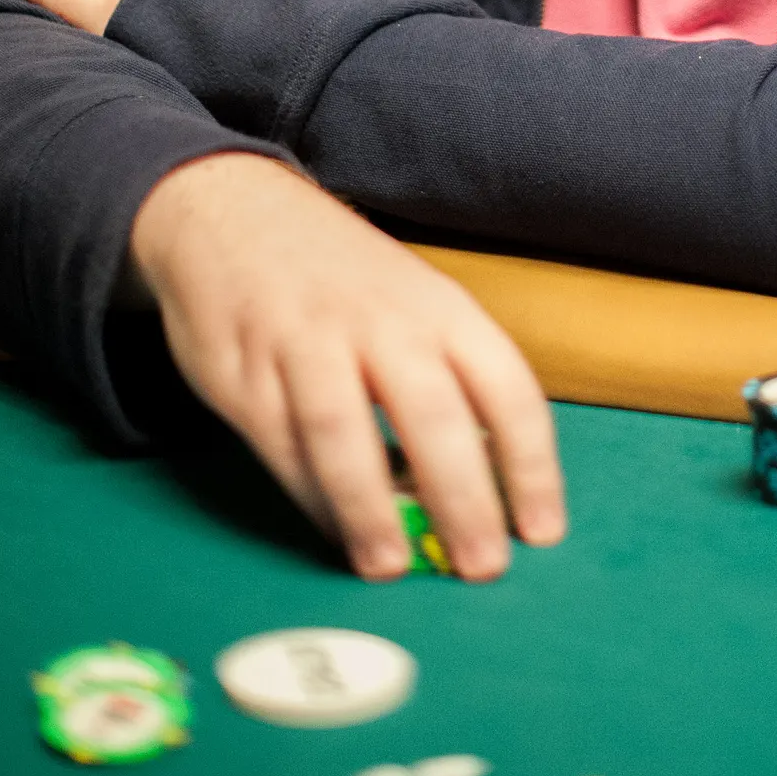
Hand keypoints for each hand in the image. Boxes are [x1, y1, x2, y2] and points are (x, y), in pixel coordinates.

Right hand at [129, 154, 564, 582]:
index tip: (543, 529)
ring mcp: (306, 341)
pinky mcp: (243, 369)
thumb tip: (479, 494)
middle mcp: (378, 320)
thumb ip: (443, 384)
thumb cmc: (343, 277)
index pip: (504, 384)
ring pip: (342, 431)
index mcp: (437, 305)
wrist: (233, 207)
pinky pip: (281, 443)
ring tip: (392, 568)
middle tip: (482, 568)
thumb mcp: (410, 303)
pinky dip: (310, 495)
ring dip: (370, 507)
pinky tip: (335, 530)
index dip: (531, 462)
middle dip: (462, 497)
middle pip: (431, 414)